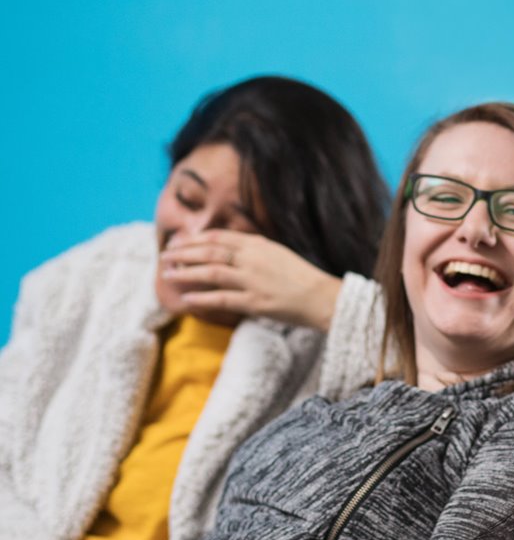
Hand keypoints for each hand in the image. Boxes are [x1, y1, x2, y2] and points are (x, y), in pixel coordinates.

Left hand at [160, 230, 342, 330]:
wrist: (323, 297)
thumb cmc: (302, 277)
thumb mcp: (278, 254)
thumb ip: (254, 250)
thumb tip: (230, 250)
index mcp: (259, 245)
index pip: (220, 237)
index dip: (195, 239)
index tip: (178, 242)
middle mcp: (254, 259)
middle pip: (211, 252)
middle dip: (184, 253)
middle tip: (165, 256)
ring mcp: (253, 280)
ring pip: (212, 273)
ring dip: (186, 273)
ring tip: (167, 275)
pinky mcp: (255, 302)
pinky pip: (223, 299)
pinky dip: (203, 298)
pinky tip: (186, 299)